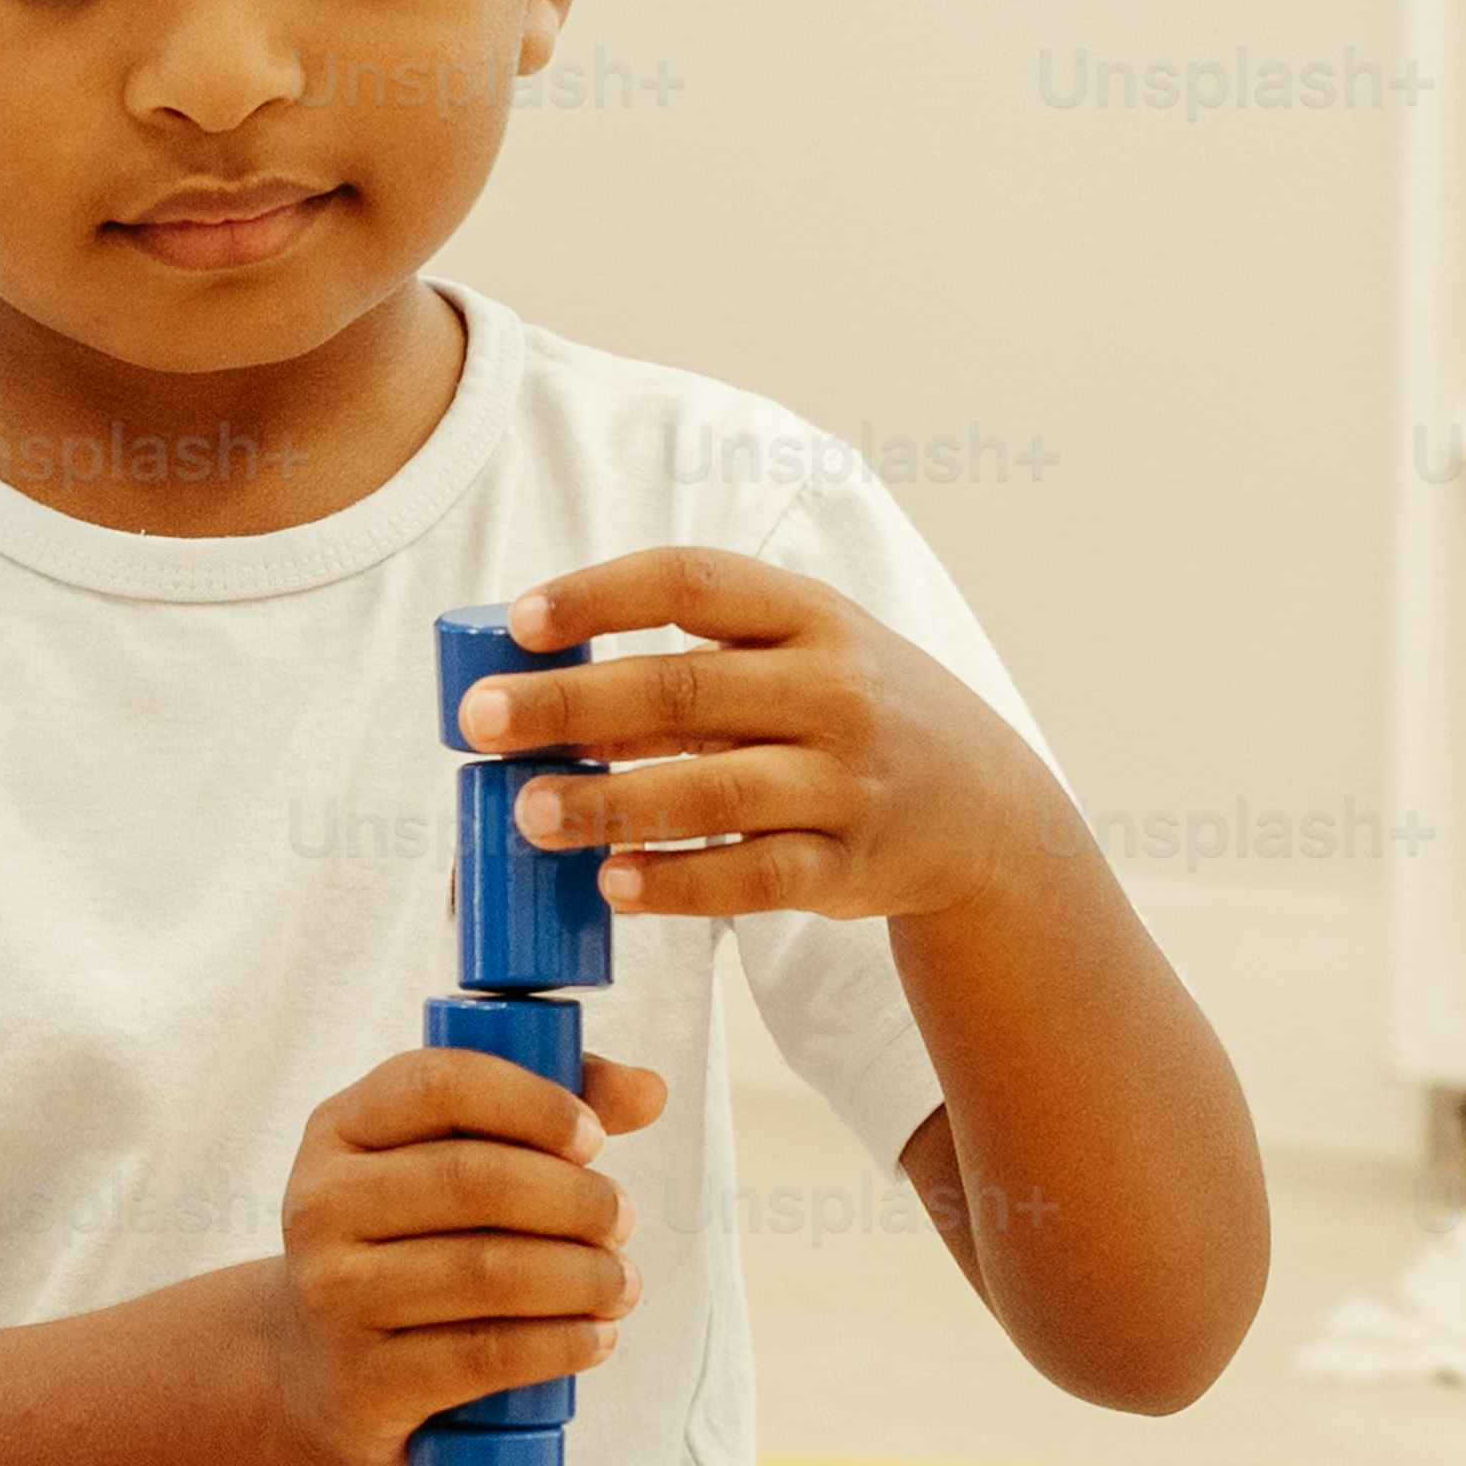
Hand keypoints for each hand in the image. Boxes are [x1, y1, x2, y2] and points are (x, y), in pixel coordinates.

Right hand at [265, 1040, 668, 1465]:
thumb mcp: (438, 1161)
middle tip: (621, 1220)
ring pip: (485, 1272)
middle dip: (574, 1199)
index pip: (439, 1085)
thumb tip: (647, 1090)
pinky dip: (559, 1343)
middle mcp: (321, 1206)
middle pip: (473, 1180)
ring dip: (581, 1276)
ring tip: (621, 1283)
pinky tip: (595, 1337)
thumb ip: (539, 1111)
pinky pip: (483, 1355)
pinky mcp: (363, 1383)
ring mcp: (333, 1297)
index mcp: (340, 1129)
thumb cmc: (401, 1244)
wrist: (311, 1366)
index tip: (594, 1139)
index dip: (532, 1103)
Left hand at [457, 545, 1046, 928]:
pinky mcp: (847, 867)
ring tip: (527, 813)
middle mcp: (834, 690)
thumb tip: (543, 675)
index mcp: (810, 615)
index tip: (521, 619)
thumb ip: (699, 657)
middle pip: (686, 689)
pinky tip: (612, 883)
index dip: (602, 594)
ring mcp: (845, 782)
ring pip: (715, 791)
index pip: (693, 582)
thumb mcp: (803, 653)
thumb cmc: (851, 715)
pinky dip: (678, 882)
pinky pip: (752, 877)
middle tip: (480, 720)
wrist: (984, 808)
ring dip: (612, 800)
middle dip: (573, 704)